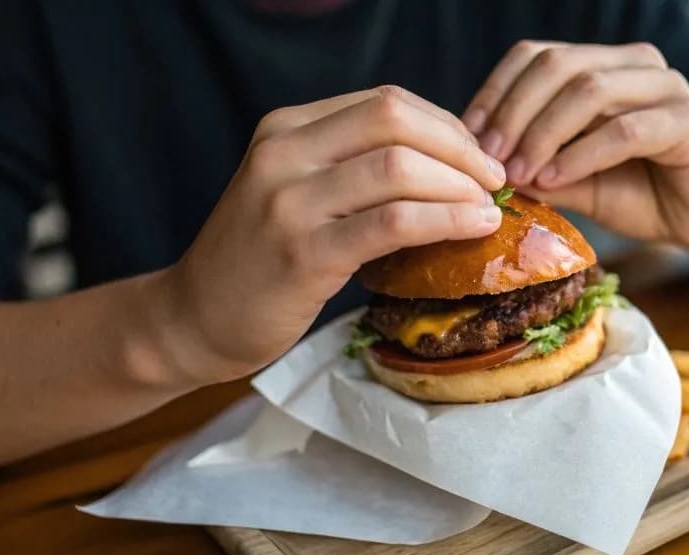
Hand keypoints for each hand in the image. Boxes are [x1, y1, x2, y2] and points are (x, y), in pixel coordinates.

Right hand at [161, 86, 505, 382]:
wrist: (194, 318)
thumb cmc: (257, 260)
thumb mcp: (295, 193)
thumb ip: (351, 169)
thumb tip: (446, 165)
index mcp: (285, 130)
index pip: (385, 102)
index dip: (446, 125)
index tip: (477, 159)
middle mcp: (283, 153)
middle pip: (396, 119)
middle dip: (461, 148)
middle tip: (494, 181)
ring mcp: (288, 202)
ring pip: (398, 167)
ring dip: (460, 186)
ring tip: (489, 209)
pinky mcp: (303, 253)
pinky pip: (392, 223)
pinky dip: (444, 220)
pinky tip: (472, 229)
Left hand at [462, 41, 688, 245]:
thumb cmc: (634, 193)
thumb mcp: (570, 180)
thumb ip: (533, 166)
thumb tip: (479, 164)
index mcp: (601, 65)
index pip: (535, 56)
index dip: (496, 93)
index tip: (468, 138)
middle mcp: (633, 65)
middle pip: (557, 64)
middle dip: (514, 113)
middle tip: (489, 159)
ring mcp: (665, 88)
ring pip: (589, 91)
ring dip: (543, 134)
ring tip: (518, 174)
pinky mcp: (688, 122)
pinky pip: (625, 130)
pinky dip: (581, 155)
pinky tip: (555, 180)